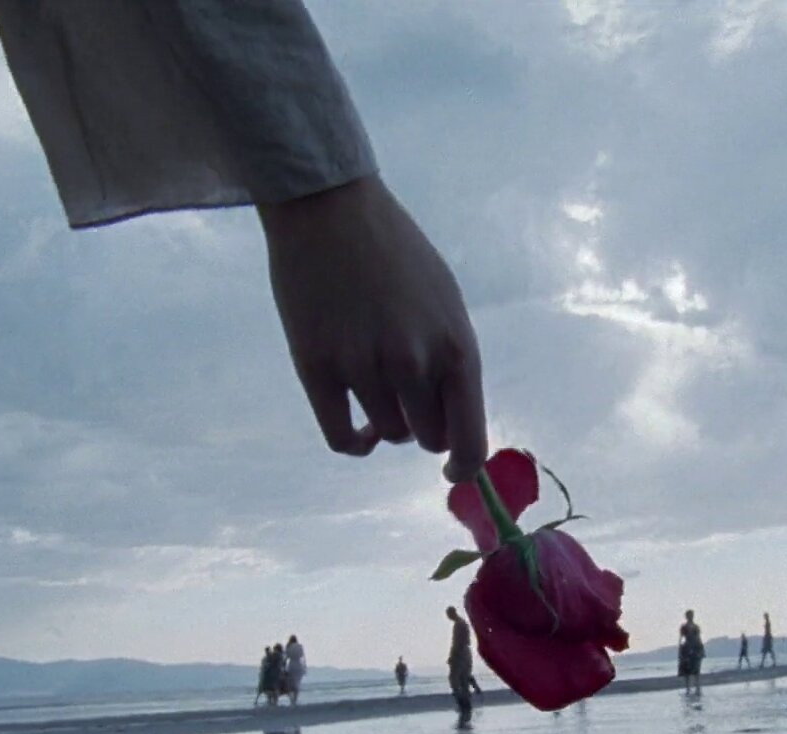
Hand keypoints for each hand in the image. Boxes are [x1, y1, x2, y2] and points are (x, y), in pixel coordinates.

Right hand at [260, 176, 487, 481]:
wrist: (330, 209)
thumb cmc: (395, 251)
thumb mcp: (445, 302)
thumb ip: (452, 361)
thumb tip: (452, 422)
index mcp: (456, 346)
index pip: (470, 439)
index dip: (465, 466)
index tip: (454, 471)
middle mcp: (413, 364)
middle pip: (426, 438)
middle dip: (422, 425)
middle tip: (408, 396)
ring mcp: (363, 368)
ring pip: (386, 434)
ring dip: (385, 420)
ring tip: (376, 385)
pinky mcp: (317, 369)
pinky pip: (341, 438)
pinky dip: (353, 442)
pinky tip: (354, 427)